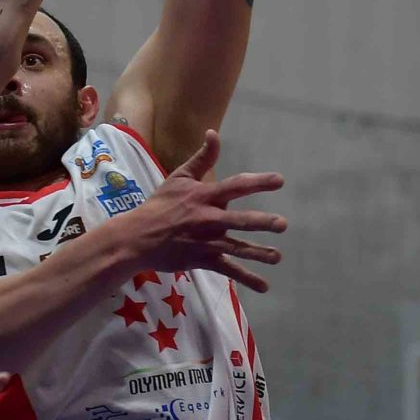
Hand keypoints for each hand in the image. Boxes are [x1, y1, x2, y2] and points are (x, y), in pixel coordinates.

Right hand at [112, 130, 286, 291]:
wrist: (137, 237)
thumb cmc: (160, 205)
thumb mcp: (179, 177)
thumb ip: (202, 157)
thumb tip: (214, 133)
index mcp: (204, 196)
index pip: (235, 186)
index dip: (258, 182)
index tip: (280, 181)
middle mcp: (207, 218)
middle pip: (238, 220)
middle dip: (261, 222)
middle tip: (282, 224)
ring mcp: (206, 241)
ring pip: (236, 248)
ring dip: (258, 253)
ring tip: (277, 257)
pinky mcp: (203, 260)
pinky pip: (228, 270)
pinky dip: (246, 278)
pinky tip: (264, 286)